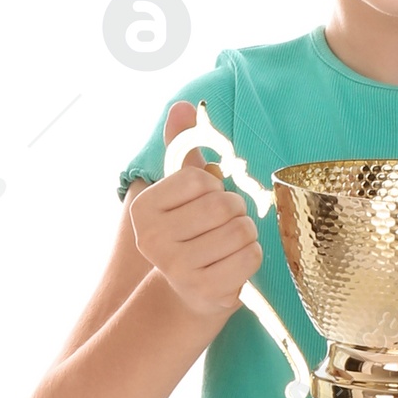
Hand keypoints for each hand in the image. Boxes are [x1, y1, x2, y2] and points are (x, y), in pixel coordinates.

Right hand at [125, 99, 261, 324]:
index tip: (205, 202)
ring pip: (241, 230)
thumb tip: (182, 105)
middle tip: (225, 224)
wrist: (187, 291)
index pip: (200, 179)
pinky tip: (236, 262)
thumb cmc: (188, 231)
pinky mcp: (206, 291)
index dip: (214, 186)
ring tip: (230, 243)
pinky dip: (253, 255)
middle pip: (223, 205)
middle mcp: (153, 240)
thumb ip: (181, 147)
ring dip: (247, 233)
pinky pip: (251, 256)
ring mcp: (179, 269)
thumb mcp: (179, 190)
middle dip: (235, 210)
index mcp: (144, 209)